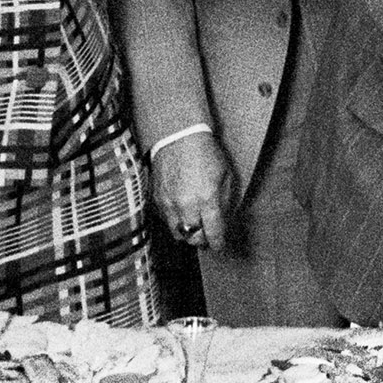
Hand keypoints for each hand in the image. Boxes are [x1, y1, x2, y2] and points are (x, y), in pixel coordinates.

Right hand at [152, 131, 234, 249]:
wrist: (178, 136)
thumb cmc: (205, 153)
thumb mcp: (225, 175)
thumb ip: (225, 200)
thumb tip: (223, 220)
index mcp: (206, 199)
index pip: (213, 232)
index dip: (218, 243)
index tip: (219, 245)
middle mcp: (186, 205)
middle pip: (193, 238)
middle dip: (202, 240)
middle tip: (208, 235)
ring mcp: (168, 203)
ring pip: (177, 233)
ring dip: (187, 232)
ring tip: (194, 224)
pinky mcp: (156, 199)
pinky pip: (166, 220)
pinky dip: (175, 220)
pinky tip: (181, 211)